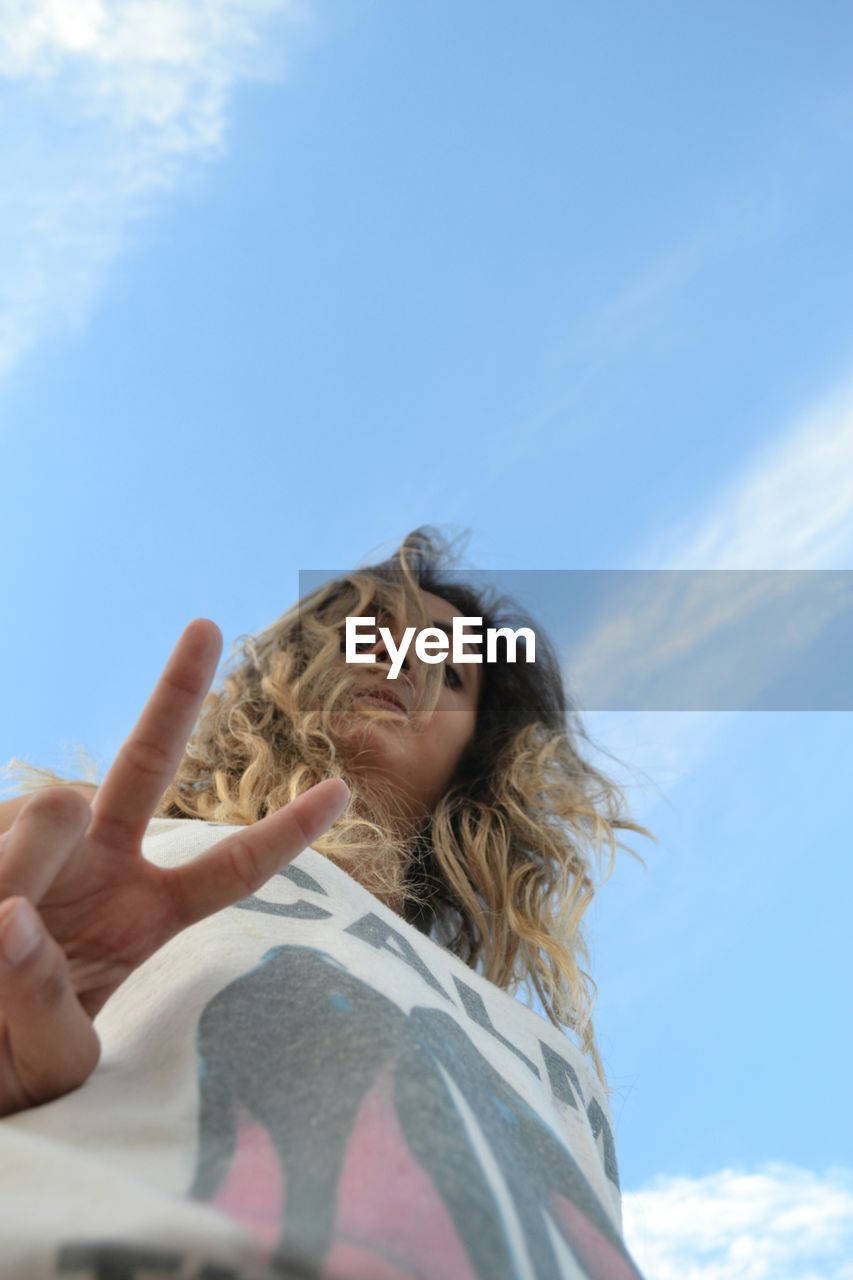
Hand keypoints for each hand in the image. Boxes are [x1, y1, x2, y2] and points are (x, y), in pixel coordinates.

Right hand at [0, 618, 349, 1117]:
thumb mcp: (51, 1063)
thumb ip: (46, 1001)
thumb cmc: (6, 1069)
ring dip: (24, 862)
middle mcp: (98, 868)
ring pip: (49, 810)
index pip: (229, 868)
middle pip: (145, 765)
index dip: (285, 831)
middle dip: (177, 696)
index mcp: (144, 916)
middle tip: (208, 628)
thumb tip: (12, 913)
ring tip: (2, 928)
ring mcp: (36, 849)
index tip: (343, 788)